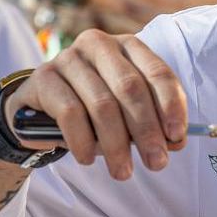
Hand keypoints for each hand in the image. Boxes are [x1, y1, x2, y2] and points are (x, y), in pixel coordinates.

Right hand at [3, 30, 187, 180]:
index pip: (157, 72)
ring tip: (122, 171)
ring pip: (102, 104)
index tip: (176, 137)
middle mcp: (98, 44)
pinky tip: (88, 158)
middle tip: (156, 163)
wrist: (39, 109)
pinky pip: (70, 113)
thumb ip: (152, 123)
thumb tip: (175, 141)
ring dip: (116, 145)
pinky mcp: (43, 77)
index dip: (171, 105)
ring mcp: (68, 58)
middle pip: (130, 88)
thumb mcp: (125, 114)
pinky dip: (83, 141)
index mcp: (126, 47)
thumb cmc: (91, 110)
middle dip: (146, 130)